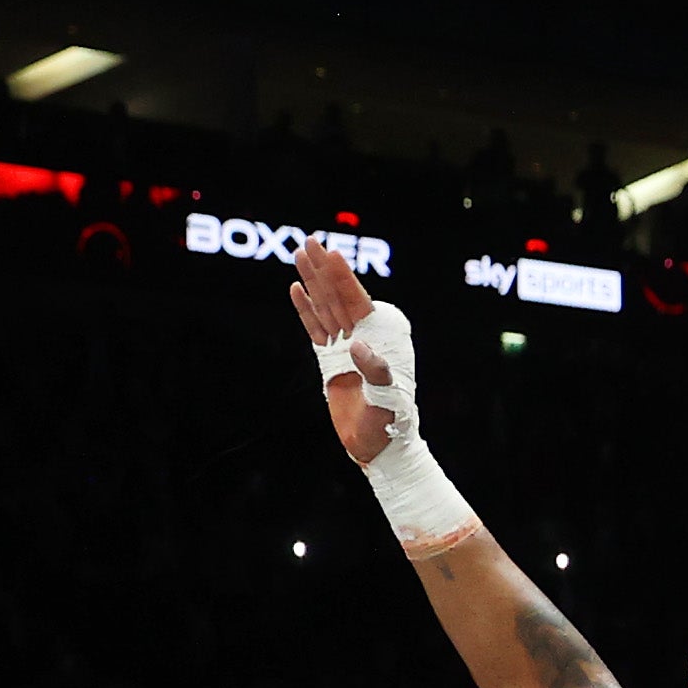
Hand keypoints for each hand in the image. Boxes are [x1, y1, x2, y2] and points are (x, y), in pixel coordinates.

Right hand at [288, 239, 399, 463]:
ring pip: (325, 307)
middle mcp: (361, 339)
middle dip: (324, 269)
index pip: (357, 302)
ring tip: (300, 255)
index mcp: (379, 341)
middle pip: (338, 297)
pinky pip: (315, 329)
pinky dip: (306, 310)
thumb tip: (360, 347)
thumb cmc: (390, 423)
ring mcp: (344, 347)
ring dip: (313, 282)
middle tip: (309, 241)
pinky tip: (297, 289)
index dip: (343, 278)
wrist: (378, 446)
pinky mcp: (330, 360)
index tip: (332, 253)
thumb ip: (377, 371)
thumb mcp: (389, 398)